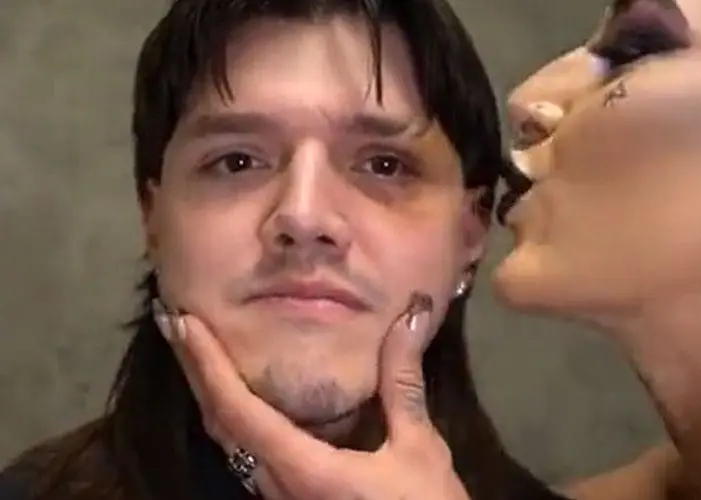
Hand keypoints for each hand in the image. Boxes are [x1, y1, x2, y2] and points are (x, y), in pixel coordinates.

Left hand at [153, 293, 469, 499]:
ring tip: (198, 352)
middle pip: (221, 425)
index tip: (186, 324)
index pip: (239, 412)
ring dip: (208, 394)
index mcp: (303, 469)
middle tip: (176, 324)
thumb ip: (403, 385)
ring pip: (228, 443)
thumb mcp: (419, 449)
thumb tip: (411, 315)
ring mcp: (279, 498)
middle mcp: (277, 486)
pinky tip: (236, 398)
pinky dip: (230, 417)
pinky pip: (245, 455)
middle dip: (195, 372)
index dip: (209, 366)